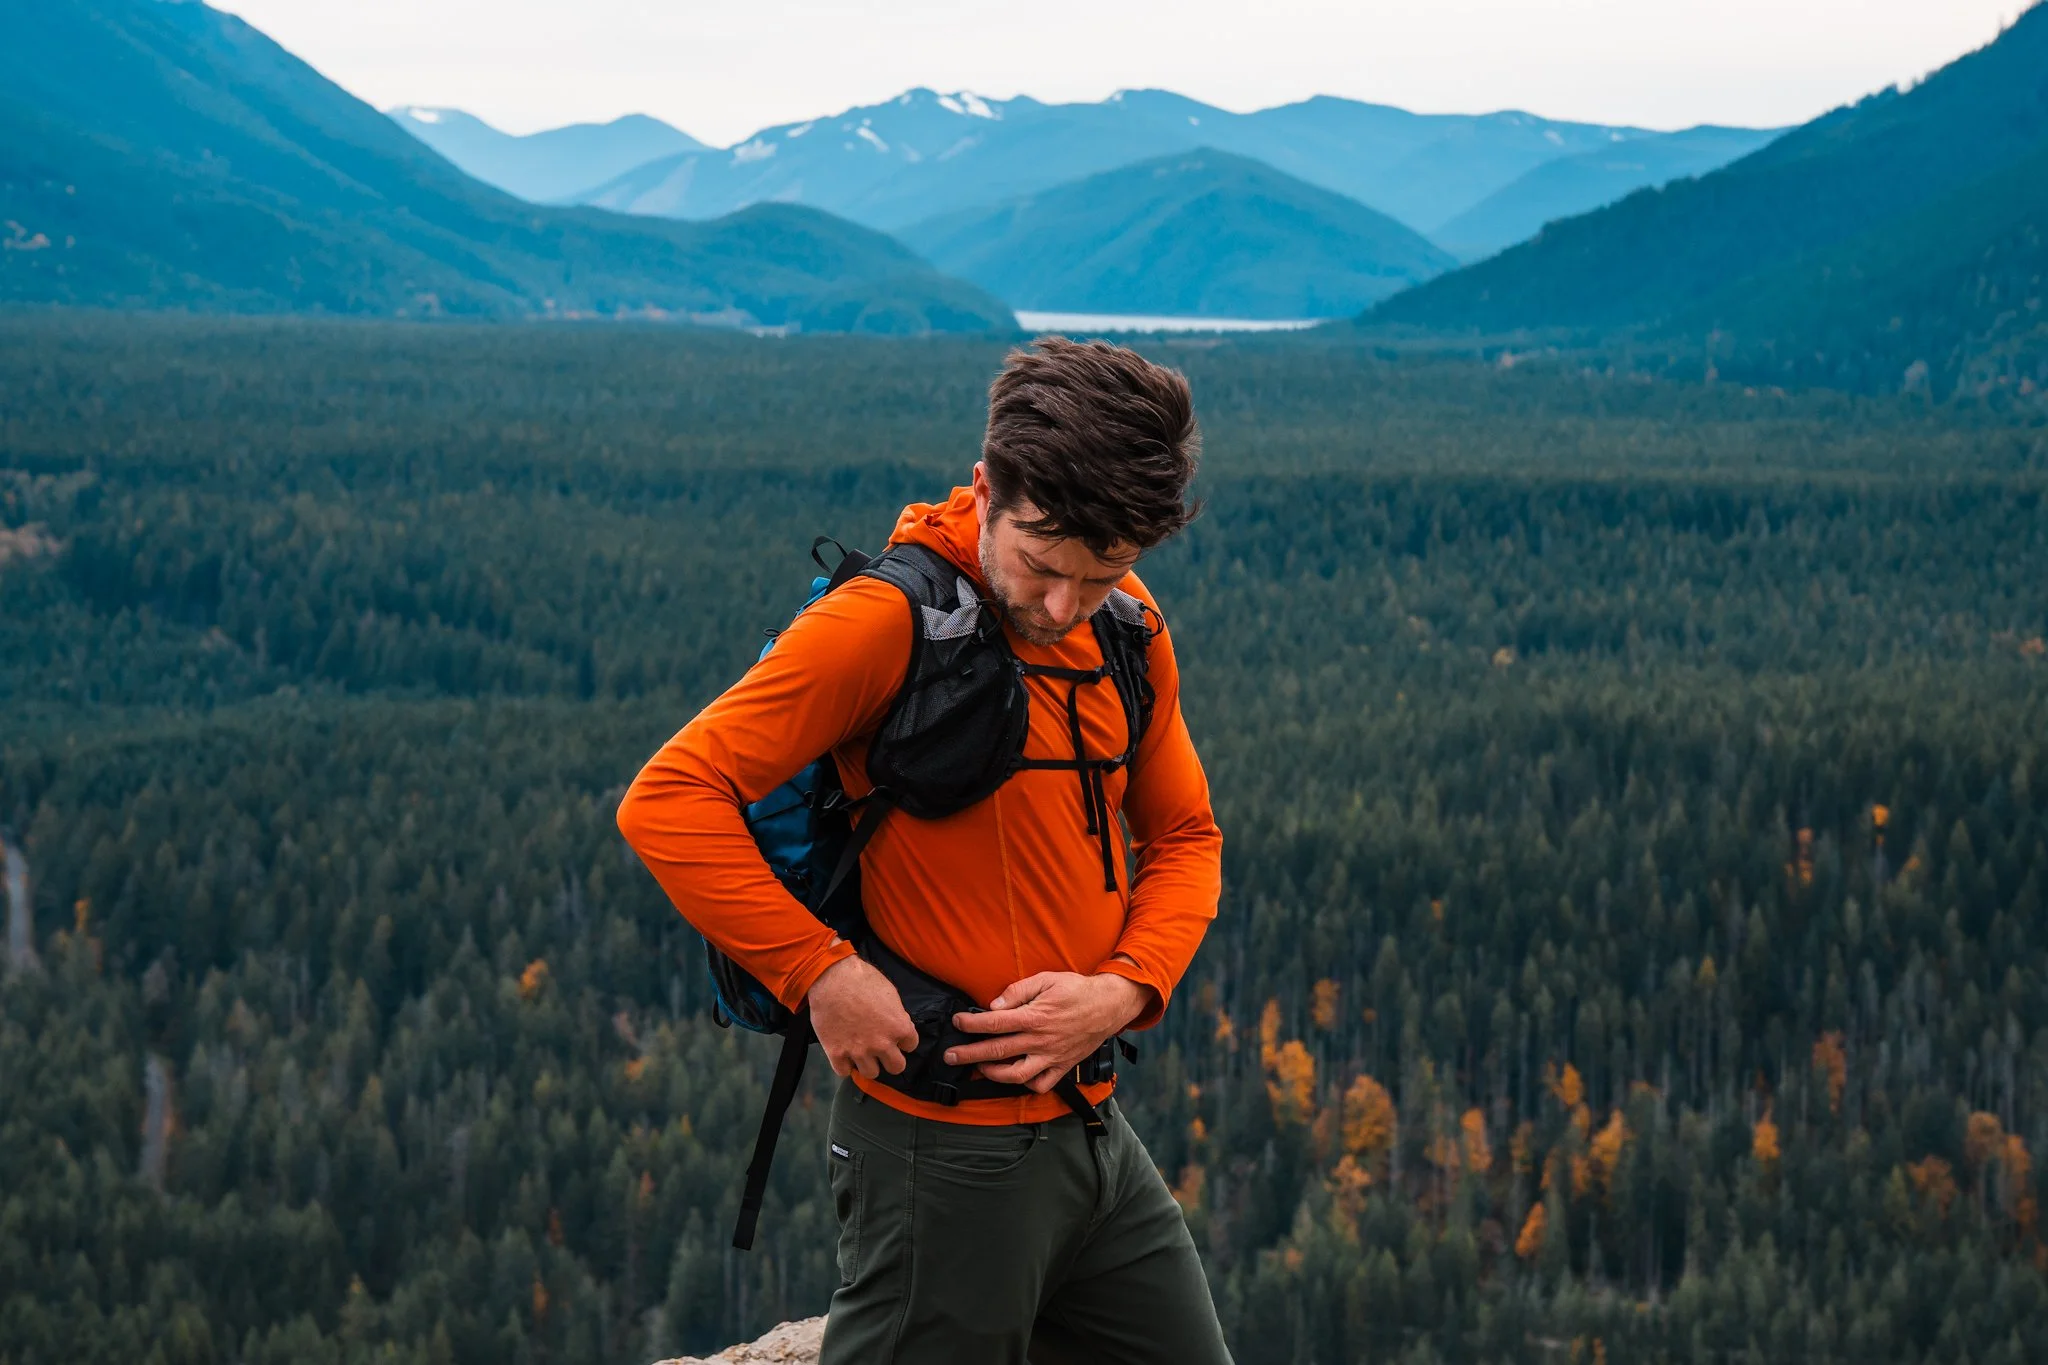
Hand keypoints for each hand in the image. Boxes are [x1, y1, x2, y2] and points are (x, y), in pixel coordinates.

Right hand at [807, 955, 919, 1080]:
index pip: (911, 1045)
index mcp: (899, 1027)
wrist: (832, 977)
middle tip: (882, 1049)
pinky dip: (844, 1064)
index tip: (894, 1034)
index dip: (902, 1039)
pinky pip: (844, 1072)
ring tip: (861, 1052)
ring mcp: (859, 1051)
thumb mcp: (890, 993)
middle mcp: (882, 1044)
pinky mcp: (837, 1053)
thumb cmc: (862, 979)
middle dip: (890, 1058)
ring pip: (871, 1074)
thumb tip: (897, 1025)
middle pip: (896, 1068)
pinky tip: (844, 1053)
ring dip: (868, 1063)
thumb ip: (897, 1015)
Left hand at [945, 971, 1148, 1093]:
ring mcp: (1051, 1056)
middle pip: (997, 1050)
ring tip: (979, 1068)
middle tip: (951, 1055)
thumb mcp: (1047, 979)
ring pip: (1016, 1074)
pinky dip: (1026, 1084)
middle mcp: (1041, 1040)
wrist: (1109, 1005)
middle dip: (969, 1054)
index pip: (995, 1023)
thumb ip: (1018, 990)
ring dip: (993, 1073)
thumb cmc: (1076, 989)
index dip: (971, 1024)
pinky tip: (1014, 1076)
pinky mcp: (1062, 1066)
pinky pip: (1041, 1084)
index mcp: (1035, 1016)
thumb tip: (994, 1004)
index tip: (957, 1022)